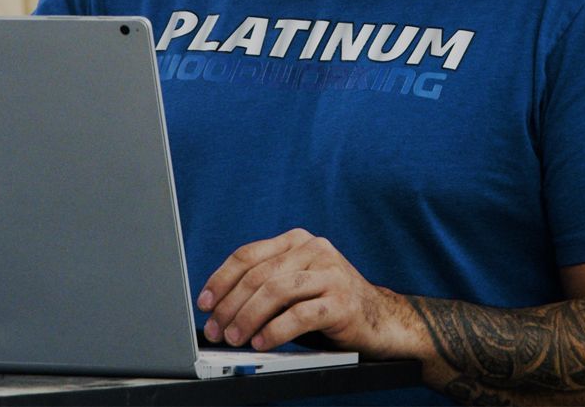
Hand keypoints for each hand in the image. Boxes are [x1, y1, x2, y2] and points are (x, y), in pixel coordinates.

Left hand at [197, 228, 413, 356]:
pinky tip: (262, 342)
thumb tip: (218, 307)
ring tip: (234, 339)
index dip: (221, 280)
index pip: (248, 255)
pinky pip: (300, 315)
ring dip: (248, 318)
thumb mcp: (296, 285)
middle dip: (230, 306)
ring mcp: (330, 273)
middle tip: (216, 330)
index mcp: (298, 241)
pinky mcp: (342, 301)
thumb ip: (266, 284)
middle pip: (259, 275)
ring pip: (276, 291)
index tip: (204, 304)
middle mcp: (314, 250)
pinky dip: (275, 331)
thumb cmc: (329, 304)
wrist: (380, 320)